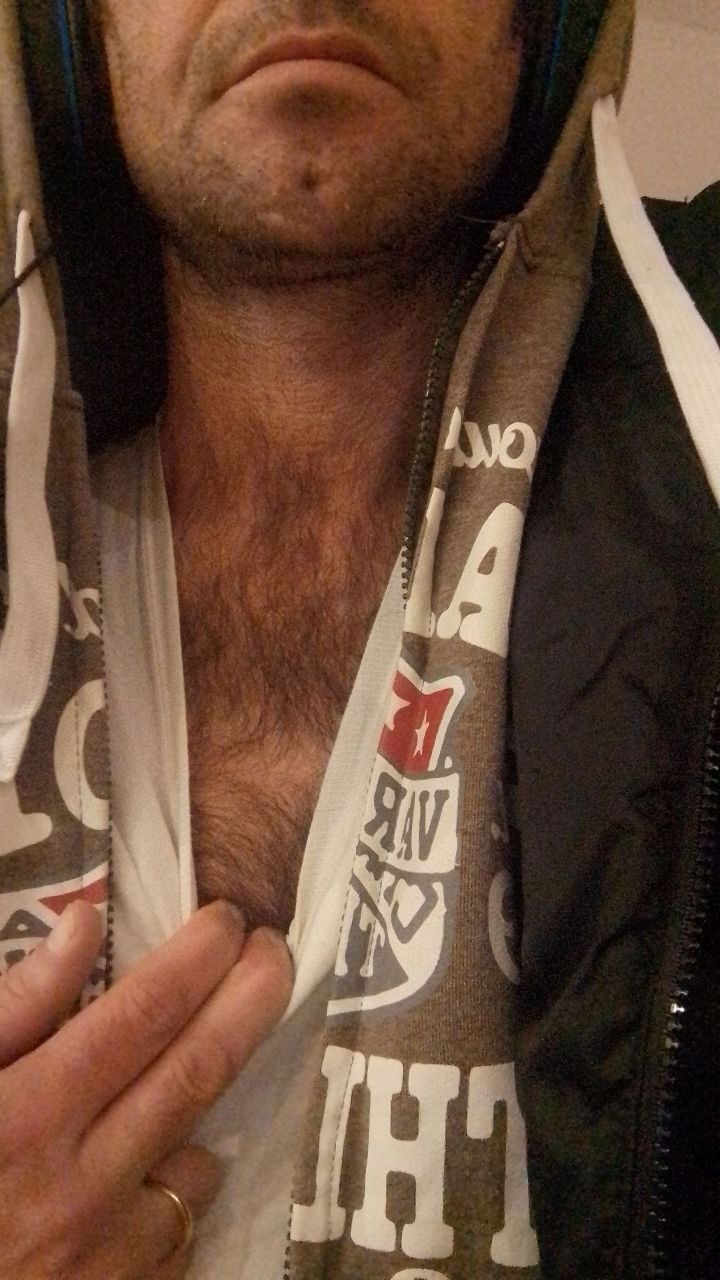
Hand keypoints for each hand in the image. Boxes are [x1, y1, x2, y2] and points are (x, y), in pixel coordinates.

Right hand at [0, 899, 292, 1277]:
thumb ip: (17, 1006)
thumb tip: (84, 922)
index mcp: (28, 1114)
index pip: (143, 1013)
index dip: (197, 958)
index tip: (229, 920)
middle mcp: (81, 1182)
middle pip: (198, 1071)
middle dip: (251, 999)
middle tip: (277, 951)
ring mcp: (108, 1253)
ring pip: (197, 1164)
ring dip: (192, 1125)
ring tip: (159, 1102)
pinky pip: (173, 1234)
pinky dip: (163, 1200)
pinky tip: (126, 1191)